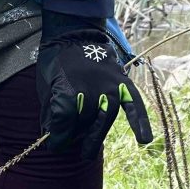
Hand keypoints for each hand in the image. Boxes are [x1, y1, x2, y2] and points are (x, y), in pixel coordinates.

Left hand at [37, 11, 153, 158]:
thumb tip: (52, 136)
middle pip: (83, 125)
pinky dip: (140, 122)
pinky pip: (134, 105)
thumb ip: (50, 113)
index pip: (64, 127)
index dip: (57, 139)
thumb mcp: (45, 89)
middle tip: (68, 148)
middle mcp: (91, 93)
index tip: (52, 145)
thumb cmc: (55, 64)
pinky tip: (144, 139)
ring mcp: (109, 88)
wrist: (73, 35)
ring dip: (95, 137)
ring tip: (87, 153)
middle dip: (73, 139)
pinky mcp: (122, 84)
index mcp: (68, 94)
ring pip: (103, 120)